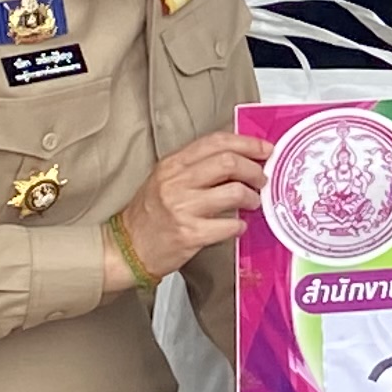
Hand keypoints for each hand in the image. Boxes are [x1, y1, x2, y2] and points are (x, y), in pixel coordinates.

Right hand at [119, 133, 265, 278]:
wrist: (127, 248)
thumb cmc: (150, 214)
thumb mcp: (166, 179)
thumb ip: (197, 166)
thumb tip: (239, 158)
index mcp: (172, 164)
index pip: (216, 142)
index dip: (247, 143)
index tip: (265, 149)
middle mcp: (176, 182)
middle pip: (228, 162)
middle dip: (254, 170)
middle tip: (262, 179)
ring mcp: (182, 208)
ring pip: (233, 192)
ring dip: (252, 197)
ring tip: (253, 203)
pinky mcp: (189, 234)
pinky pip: (228, 225)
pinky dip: (240, 225)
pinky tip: (238, 226)